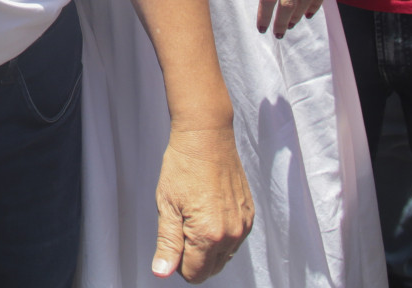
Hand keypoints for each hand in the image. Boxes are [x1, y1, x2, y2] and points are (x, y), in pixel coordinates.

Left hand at [151, 125, 252, 280]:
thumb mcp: (167, 206)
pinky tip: (209, 211)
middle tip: (182, 226)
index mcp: (208, 236)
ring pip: (224, 256)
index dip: (179, 263)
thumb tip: (162, 272)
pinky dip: (222, 234)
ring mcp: (243, 225)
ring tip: (195, 215)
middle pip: (212, 269)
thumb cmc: (182, 168)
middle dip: (195, 258)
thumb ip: (168, 244)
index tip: (173, 240)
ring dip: (209, 247)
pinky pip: (235, 239)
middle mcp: (231, 235)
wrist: (207, 138)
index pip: (195, 274)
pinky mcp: (249, 215)